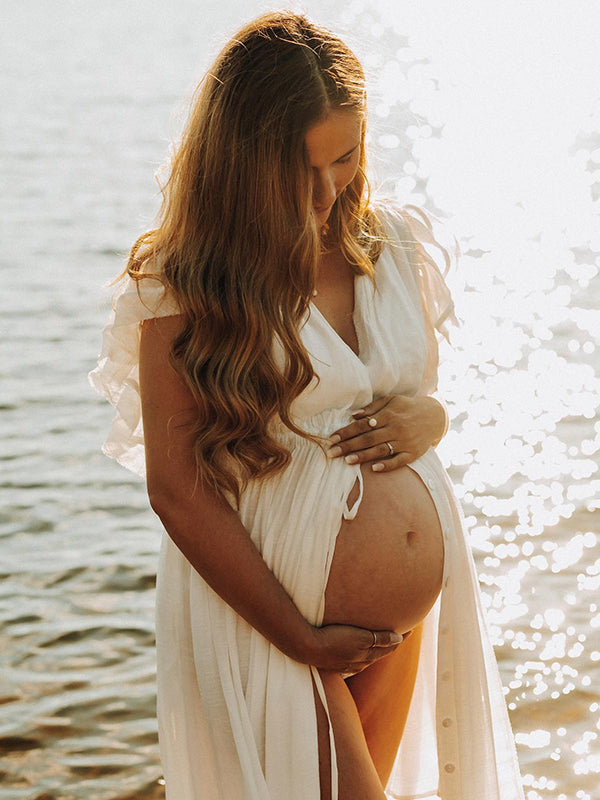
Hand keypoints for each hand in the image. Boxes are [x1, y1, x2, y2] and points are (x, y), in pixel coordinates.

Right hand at [302, 623, 408, 675]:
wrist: (306, 647)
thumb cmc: (333, 638)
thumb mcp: (360, 637)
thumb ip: (381, 638)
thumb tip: (399, 639)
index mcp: (367, 656)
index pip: (389, 647)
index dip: (400, 638)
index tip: (411, 629)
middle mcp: (358, 663)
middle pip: (379, 654)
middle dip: (390, 645)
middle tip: (400, 633)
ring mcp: (345, 665)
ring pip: (366, 658)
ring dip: (375, 650)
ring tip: (380, 641)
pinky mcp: (333, 664)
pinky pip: (352, 662)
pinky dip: (360, 656)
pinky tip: (356, 654)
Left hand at [326, 394, 446, 471]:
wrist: (435, 416)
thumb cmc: (408, 407)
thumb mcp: (392, 400)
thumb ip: (373, 407)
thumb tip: (353, 415)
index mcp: (389, 415)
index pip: (363, 425)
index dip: (346, 431)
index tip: (332, 438)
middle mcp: (396, 429)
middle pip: (368, 438)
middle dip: (348, 445)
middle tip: (331, 452)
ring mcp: (405, 442)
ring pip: (380, 450)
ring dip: (363, 456)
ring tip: (347, 461)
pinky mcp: (413, 454)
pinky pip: (398, 461)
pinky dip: (386, 465)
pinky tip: (373, 469)